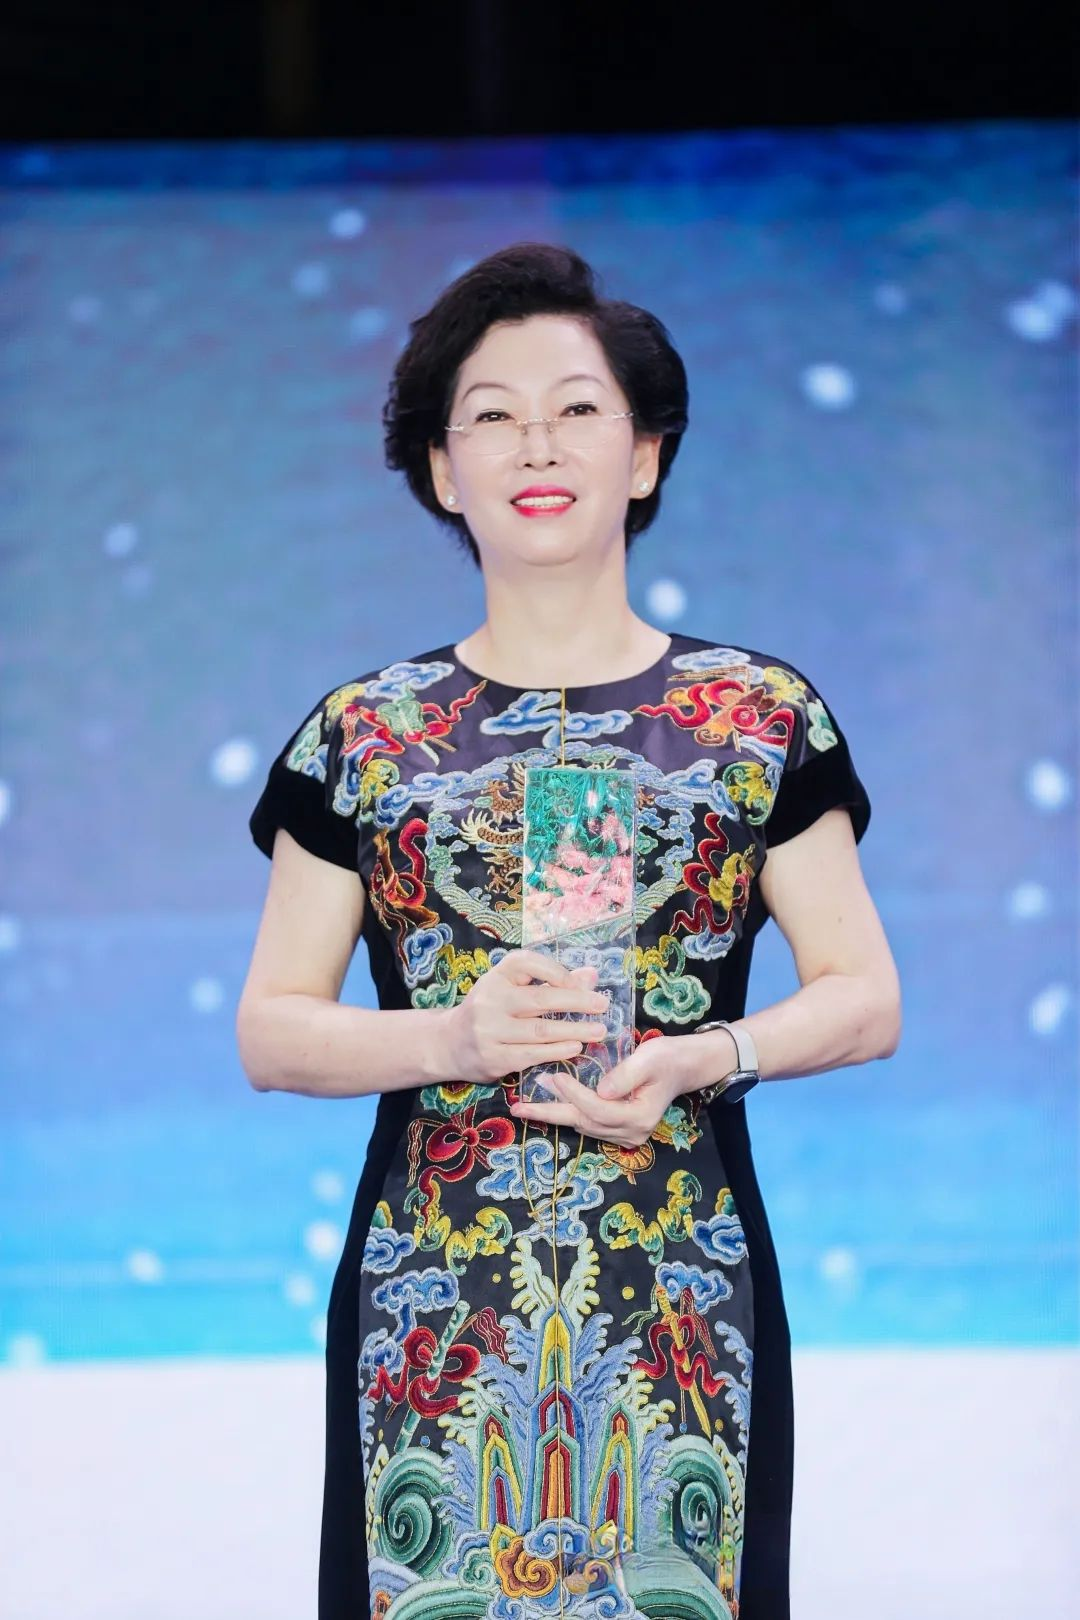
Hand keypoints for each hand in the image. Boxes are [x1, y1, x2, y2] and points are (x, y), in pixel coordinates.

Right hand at [442, 948, 610, 1084]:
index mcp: (496, 976)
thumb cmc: (492, 1010)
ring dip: (574, 1030)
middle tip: (603, 1004)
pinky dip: (557, 1051)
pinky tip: (575, 1048)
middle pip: (540, 999)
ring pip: (540, 1030)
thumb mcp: (514, 989)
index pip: (528, 963)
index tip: (584, 982)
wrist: (449, 1043)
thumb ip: (552, 981)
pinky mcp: (493, 1057)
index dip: (557, 971)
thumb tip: (592, 975)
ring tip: (598, 1031)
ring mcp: (489, 1030)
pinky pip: (531, 1054)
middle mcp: (490, 1000)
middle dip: (577, 1002)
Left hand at [509, 1033, 695, 1147]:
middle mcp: (631, 1132)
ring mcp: (626, 1134)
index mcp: (639, 1117)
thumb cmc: (667, 1058)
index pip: (597, 1108)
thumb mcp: (648, 1059)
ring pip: (583, 1125)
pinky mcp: (620, 1129)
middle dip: (549, 1114)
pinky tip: (549, 1104)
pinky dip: (569, 1113)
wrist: (684, 1066)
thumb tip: (600, 1091)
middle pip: (584, 1123)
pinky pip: (589, 1123)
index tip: (553, 1076)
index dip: (573, 1094)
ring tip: (526, 1105)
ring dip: (556, 1114)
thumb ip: (624, 1075)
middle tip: (518, 1109)